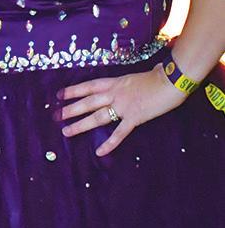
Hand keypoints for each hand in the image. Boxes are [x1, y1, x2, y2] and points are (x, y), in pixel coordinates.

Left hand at [60, 65, 186, 155]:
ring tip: (66, 131)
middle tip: (55, 116)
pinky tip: (99, 151)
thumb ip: (127, 82)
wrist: (171, 80)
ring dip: (80, 125)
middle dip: (70, 109)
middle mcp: (114, 94)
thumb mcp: (135, 77)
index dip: (72, 91)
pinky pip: (119, 133)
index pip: (88, 86)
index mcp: (114, 82)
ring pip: (97, 117)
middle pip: (87, 102)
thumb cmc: (158, 76)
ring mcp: (123, 106)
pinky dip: (109, 143)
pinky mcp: (135, 118)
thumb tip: (125, 84)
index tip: (58, 95)